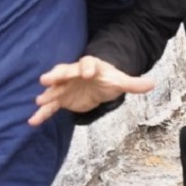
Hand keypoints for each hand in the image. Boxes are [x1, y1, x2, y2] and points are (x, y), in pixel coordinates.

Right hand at [28, 56, 154, 126]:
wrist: (96, 83)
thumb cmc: (108, 79)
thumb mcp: (121, 81)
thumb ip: (134, 83)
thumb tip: (152, 84)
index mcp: (90, 66)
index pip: (88, 64)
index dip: (87, 67)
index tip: (86, 73)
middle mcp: (75, 74)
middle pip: (64, 72)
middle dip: (56, 75)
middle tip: (46, 79)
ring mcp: (66, 86)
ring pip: (55, 89)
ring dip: (47, 94)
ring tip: (39, 99)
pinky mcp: (61, 99)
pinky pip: (51, 106)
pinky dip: (42, 113)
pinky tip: (32, 121)